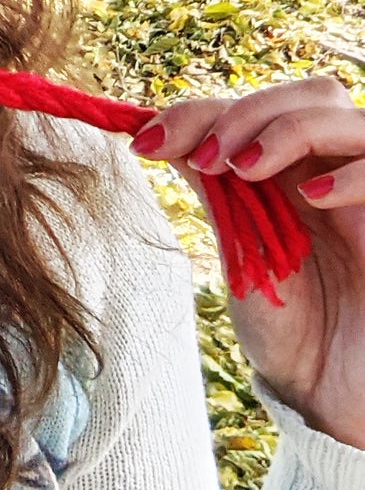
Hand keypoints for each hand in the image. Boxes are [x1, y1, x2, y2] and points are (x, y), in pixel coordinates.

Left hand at [132, 77, 364, 448]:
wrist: (329, 396)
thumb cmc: (289, 328)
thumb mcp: (238, 250)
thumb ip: (215, 190)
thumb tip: (161, 135)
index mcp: (292, 170)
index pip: (254, 106)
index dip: (199, 110)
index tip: (146, 141)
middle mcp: (333, 171)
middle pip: (310, 93)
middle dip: (247, 110)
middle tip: (205, 157)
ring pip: (349, 115)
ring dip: (288, 128)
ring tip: (245, 170)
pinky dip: (351, 171)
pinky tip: (312, 197)